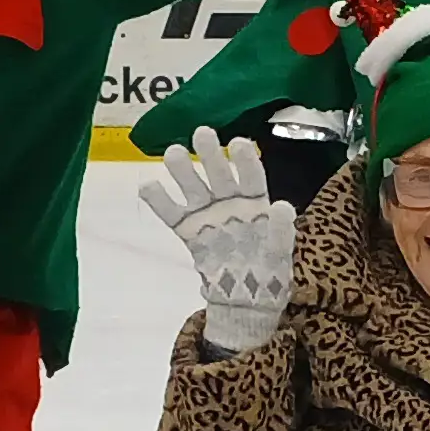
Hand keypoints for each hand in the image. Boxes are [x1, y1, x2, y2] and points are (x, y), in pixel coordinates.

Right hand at [140, 126, 297, 355]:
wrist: (246, 298)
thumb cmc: (268, 272)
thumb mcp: (280, 254)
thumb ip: (280, 231)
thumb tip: (282, 206)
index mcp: (256, 202)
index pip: (251, 177)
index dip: (245, 160)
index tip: (237, 142)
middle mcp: (230, 202)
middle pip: (219, 175)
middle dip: (210, 154)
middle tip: (201, 132)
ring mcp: (208, 215)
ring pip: (194, 188)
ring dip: (183, 170)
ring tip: (173, 153)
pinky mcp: (190, 231)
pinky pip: (172, 214)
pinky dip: (160, 201)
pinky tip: (147, 185)